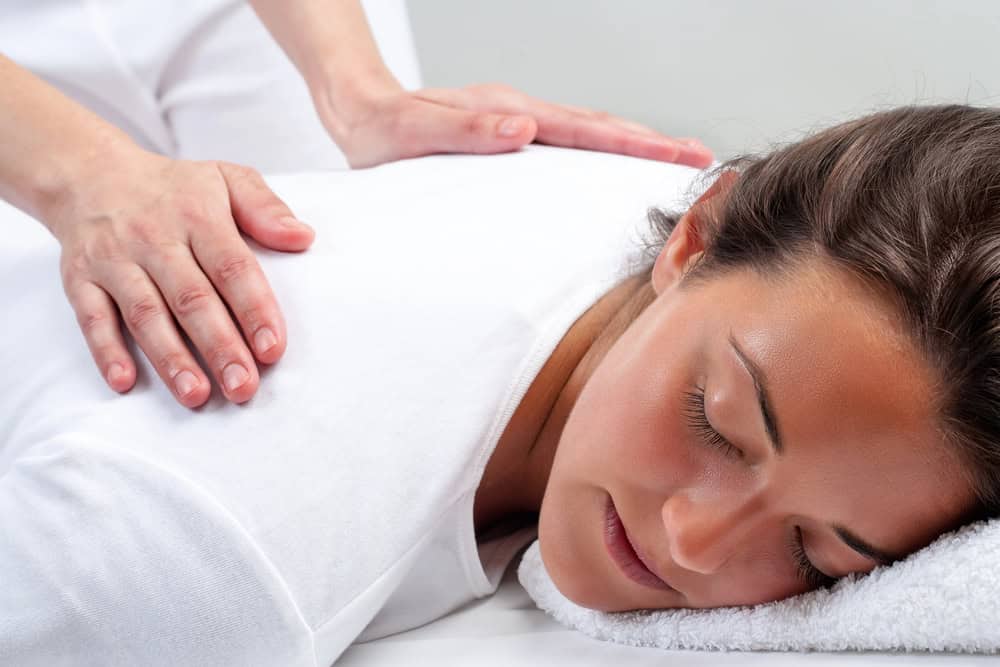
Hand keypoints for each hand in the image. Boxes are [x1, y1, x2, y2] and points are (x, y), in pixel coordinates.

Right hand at [43, 147, 313, 406]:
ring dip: (170, 358)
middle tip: (242, 386)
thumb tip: (303, 237)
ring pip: (145, 314)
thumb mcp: (227, 179)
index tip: (272, 348)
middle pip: (191, 299)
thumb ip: (265, 208)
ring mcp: (114, 260)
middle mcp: (154, 238)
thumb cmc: (174, 188)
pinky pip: (92, 317)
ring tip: (197, 395)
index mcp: (198, 216)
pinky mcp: (80, 278)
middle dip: (219, 346)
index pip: (231, 267)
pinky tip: (125, 381)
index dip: (253, 309)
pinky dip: (106, 350)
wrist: (91, 173)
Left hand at [319, 82, 713, 168]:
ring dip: (635, 147)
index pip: (585, 130)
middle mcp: (520, 112)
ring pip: (590, 133)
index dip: (636, 145)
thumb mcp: (412, 133)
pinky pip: (569, 143)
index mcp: (507, 112)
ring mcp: (518, 121)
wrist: (357, 112)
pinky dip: (603, 153)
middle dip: (654, 145)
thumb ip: (465, 131)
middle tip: (702, 162)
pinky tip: (615, 169)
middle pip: (601, 127)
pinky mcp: (511, 136)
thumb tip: (524, 128)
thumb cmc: (380, 130)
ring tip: (677, 162)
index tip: (681, 155)